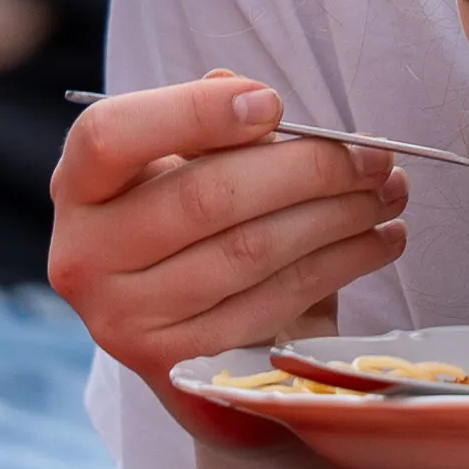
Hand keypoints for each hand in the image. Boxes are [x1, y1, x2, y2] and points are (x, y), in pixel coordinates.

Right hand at [47, 73, 408, 446]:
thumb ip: (211, 126)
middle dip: (310, 169)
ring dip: (339, 217)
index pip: (112, 137)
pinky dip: (340, 265)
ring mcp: (124, 320)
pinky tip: (379, 240)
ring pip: (251, 251)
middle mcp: (84, 256)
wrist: (183, 332)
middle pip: (206, 197)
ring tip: (389, 192)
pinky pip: (274, 302)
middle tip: (375, 155)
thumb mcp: (183, 164)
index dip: (194, 113)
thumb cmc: (190, 220)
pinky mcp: (178, 364)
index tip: (274, 103)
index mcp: (80, 185)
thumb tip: (260, 103)